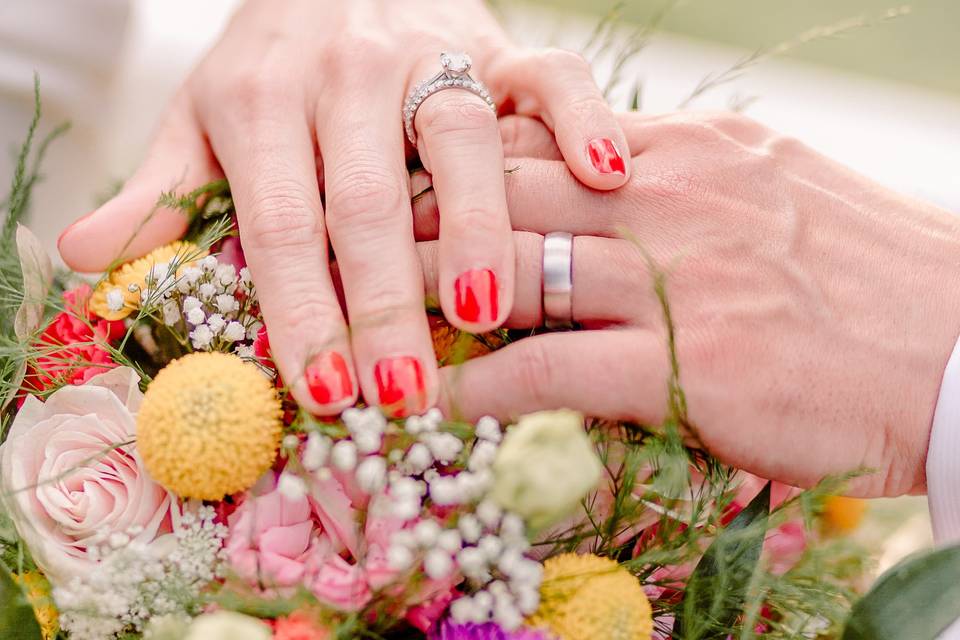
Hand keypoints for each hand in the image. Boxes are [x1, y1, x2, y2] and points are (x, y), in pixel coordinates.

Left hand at [56, 0, 629, 416]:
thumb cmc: (268, 65)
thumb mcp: (201, 118)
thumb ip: (161, 189)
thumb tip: (85, 257)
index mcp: (263, 99)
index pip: (283, 222)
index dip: (301, 310)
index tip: (323, 391)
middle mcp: (347, 73)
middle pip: (369, 199)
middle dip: (384, 301)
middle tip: (400, 391)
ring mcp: (430, 50)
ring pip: (461, 138)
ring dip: (476, 227)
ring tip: (484, 311)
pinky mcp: (497, 42)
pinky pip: (549, 74)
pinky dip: (583, 119)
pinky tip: (606, 174)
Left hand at [412, 113, 959, 497]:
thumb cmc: (868, 275)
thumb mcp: (769, 190)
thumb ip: (677, 181)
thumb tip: (607, 176)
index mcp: (686, 151)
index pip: (538, 145)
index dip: (460, 172)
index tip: (409, 197)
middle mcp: (668, 197)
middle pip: (501, 196)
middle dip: (418, 224)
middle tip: (357, 253)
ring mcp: (672, 277)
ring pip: (506, 274)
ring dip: (422, 305)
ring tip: (367, 329)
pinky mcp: (684, 362)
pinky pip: (546, 370)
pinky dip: (476, 390)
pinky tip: (431, 405)